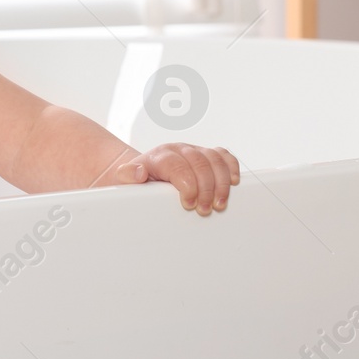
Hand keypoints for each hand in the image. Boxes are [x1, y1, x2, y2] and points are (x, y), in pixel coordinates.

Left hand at [110, 144, 239, 214]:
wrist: (142, 171)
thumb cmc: (137, 180)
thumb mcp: (125, 180)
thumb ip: (128, 176)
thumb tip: (138, 173)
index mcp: (160, 155)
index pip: (177, 165)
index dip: (187, 184)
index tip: (189, 203)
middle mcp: (179, 149)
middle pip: (199, 162)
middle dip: (205, 188)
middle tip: (204, 209)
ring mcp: (194, 150)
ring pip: (214, 158)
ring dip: (221, 182)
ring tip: (219, 204)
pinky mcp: (206, 155)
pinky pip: (223, 155)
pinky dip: (231, 167)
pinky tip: (234, 182)